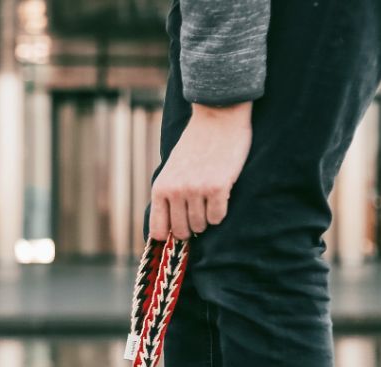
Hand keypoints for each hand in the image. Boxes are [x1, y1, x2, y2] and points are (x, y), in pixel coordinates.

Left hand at [150, 102, 252, 240]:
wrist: (217, 117)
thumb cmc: (196, 145)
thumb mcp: (171, 170)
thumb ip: (168, 195)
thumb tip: (166, 229)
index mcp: (160, 188)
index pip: (158, 230)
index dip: (170, 236)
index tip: (179, 234)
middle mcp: (175, 191)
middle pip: (182, 231)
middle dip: (192, 228)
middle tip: (199, 213)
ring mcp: (195, 190)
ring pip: (201, 226)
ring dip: (207, 219)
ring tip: (210, 200)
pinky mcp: (217, 187)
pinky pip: (218, 217)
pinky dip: (220, 212)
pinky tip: (221, 196)